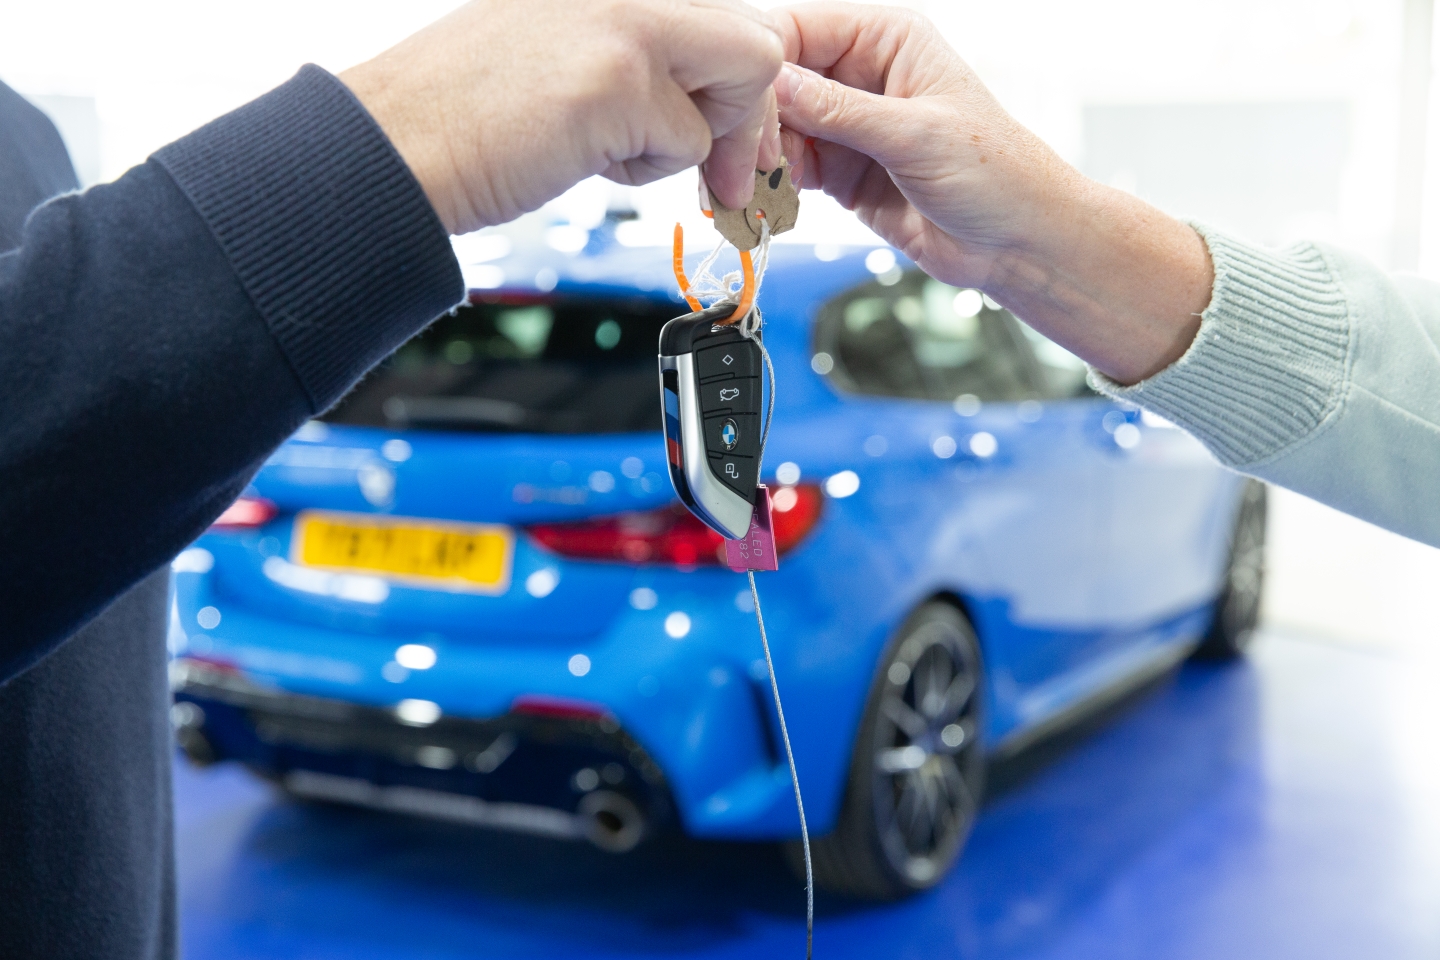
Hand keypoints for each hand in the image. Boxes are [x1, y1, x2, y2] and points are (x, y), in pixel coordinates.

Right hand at [342, 0, 783, 235]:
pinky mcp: (620, 80)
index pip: (728, 12)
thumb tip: (725, 87)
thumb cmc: (472, 110)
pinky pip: (690, 142)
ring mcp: (628, 19)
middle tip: (719, 171)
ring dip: (693, 140)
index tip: (722, 132)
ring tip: (611, 147)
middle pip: (757, 37)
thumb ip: (643, 49)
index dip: (736, 81)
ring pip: (746, 80)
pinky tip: (582, 156)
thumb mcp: (569, 46)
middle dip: (746, 116)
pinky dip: (646, 170)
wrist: (398, 146)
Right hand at [772, 2, 1211, 383]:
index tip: (742, 105)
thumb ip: (841, 111)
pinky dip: (772, 185)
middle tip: (743, 159)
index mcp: (886, 38)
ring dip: (757, 157)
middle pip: (776, 79)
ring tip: (753, 187)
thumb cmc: (997, 174)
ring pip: (775, 127)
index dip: (763, 62)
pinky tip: (769, 201)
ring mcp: (848, 124)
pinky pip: (788, 168)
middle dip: (754, 118)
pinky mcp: (840, 170)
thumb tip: (777, 85)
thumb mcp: (915, 135)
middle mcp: (861, 74)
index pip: (797, 28)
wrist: (1017, 243)